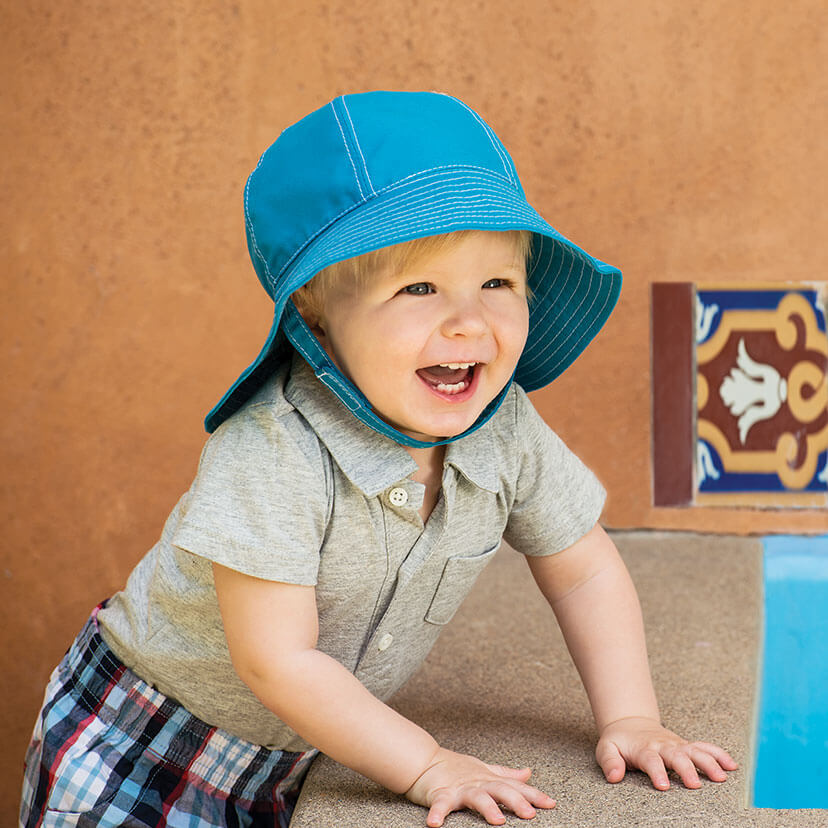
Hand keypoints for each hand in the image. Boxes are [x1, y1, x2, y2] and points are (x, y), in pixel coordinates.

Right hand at [406, 747, 555, 826]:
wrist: (424, 760)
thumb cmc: (456, 768)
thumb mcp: (484, 770)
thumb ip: (506, 774)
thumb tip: (528, 773)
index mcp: (489, 779)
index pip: (515, 787)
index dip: (533, 794)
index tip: (550, 803)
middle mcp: (478, 783)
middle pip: (500, 790)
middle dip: (516, 801)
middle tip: (530, 813)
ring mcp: (460, 788)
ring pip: (476, 797)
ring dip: (487, 807)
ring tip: (498, 820)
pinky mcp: (440, 794)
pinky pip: (440, 805)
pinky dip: (437, 814)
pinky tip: (435, 824)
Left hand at [596, 716, 738, 789]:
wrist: (629, 722)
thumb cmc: (619, 741)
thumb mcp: (606, 749)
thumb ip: (609, 762)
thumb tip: (613, 776)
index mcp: (644, 748)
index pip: (651, 760)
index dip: (657, 772)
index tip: (663, 785)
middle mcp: (663, 746)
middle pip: (676, 756)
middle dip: (686, 769)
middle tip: (694, 785)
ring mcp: (676, 745)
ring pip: (694, 751)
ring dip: (708, 762)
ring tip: (721, 776)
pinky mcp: (685, 746)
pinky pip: (704, 747)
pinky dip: (718, 754)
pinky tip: (731, 765)